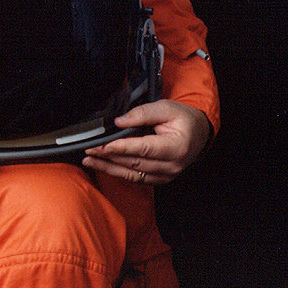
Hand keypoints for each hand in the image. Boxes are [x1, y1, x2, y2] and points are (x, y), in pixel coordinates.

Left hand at [82, 99, 211, 185]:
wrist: (198, 133)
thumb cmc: (183, 119)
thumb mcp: (166, 108)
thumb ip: (143, 113)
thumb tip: (120, 121)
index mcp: (177, 147)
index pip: (145, 148)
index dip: (123, 147)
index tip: (103, 145)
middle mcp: (172, 165)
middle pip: (136, 163)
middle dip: (110, 156)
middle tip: (89, 149)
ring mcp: (166, 175)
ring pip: (133, 174)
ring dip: (109, 167)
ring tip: (89, 160)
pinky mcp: (159, 179)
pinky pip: (136, 179)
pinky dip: (117, 172)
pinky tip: (102, 166)